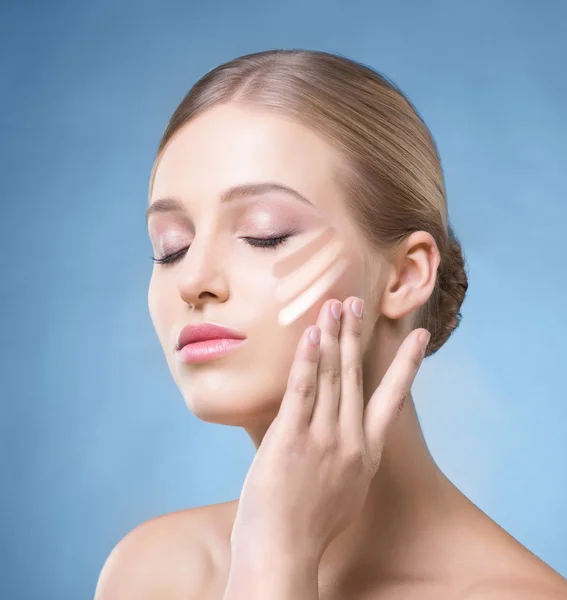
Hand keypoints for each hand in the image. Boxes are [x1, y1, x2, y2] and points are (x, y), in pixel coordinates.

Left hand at [229, 296, 430, 564]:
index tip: (419, 336)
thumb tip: (340, 435)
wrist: (284, 554)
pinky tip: (313, 335)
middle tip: (356, 302)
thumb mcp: (344, 492)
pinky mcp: (292, 439)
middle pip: (356, 377)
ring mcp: (323, 439)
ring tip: (334, 306)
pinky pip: (302, 391)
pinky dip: (308, 361)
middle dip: (356, 336)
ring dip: (333, 337)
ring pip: (331, 377)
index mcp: (367, 454)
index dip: (407, 364)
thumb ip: (347, 458)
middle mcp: (351, 441)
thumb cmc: (309, 527)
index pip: (394, 399)